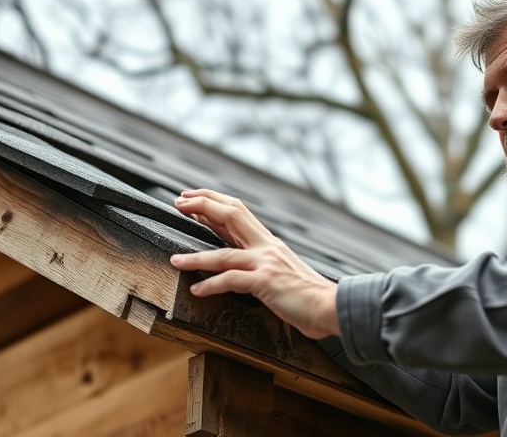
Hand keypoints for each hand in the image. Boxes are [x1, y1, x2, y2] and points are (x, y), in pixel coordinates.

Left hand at [169, 189, 338, 339]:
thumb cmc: (309, 296)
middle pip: (231, 215)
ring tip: (175, 260)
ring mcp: (266, 263)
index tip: (192, 199)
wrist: (331, 307)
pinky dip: (211, 285)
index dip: (213, 203)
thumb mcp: (284, 272)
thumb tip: (243, 267)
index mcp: (270, 243)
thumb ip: (265, 265)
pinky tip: (197, 290)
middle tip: (179, 202)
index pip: (239, 213)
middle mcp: (267, 247)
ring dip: (195, 257)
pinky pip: (231, 281)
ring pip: (223, 254)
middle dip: (202, 206)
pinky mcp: (266, 282)